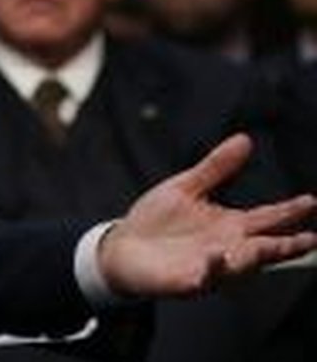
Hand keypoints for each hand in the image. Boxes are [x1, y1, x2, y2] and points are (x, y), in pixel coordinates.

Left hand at [99, 133, 316, 296]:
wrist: (122, 247)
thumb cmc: (155, 221)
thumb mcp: (186, 187)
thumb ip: (216, 167)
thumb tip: (244, 139)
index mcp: (230, 225)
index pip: (268, 218)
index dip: (290, 211)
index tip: (310, 201)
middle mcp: (227, 247)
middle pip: (265, 247)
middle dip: (287, 245)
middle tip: (309, 239)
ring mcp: (210, 266)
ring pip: (241, 265)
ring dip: (254, 256)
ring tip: (266, 246)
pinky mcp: (188, 280)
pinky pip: (205, 278)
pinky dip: (213, 268)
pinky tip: (216, 255)